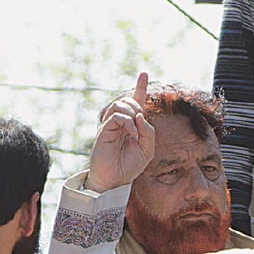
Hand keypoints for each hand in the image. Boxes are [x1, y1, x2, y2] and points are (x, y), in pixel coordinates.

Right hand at [84, 72, 155, 191]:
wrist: (115, 180)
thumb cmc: (130, 166)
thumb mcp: (147, 150)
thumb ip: (149, 132)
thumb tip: (140, 115)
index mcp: (132, 125)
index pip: (136, 101)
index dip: (140, 87)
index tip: (144, 73)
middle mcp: (120, 122)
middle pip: (128, 100)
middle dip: (138, 105)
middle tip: (140, 123)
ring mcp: (111, 125)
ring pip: (121, 104)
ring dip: (132, 113)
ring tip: (134, 130)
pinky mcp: (104, 130)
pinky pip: (117, 116)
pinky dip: (127, 121)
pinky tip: (131, 133)